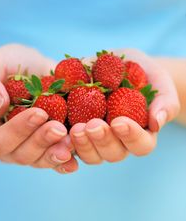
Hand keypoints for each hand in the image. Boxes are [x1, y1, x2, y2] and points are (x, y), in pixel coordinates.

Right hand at [0, 44, 77, 172]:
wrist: (34, 72)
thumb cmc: (8, 68)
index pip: (0, 140)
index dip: (19, 130)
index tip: (39, 113)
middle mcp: (9, 148)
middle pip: (23, 155)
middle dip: (42, 142)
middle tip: (59, 128)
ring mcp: (31, 152)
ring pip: (41, 161)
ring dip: (56, 153)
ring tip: (71, 140)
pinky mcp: (50, 151)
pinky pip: (56, 163)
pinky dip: (66, 163)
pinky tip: (76, 161)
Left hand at [69, 48, 179, 163]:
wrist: (111, 65)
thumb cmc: (139, 71)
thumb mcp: (156, 78)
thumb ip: (164, 100)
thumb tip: (157, 122)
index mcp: (140, 133)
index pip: (141, 145)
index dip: (131, 137)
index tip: (119, 121)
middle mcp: (118, 143)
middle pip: (113, 154)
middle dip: (103, 141)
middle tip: (92, 125)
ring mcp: (95, 143)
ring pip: (91, 156)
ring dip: (82, 145)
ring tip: (75, 127)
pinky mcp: (75, 137)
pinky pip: (69, 148)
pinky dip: (63, 144)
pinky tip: (57, 132)